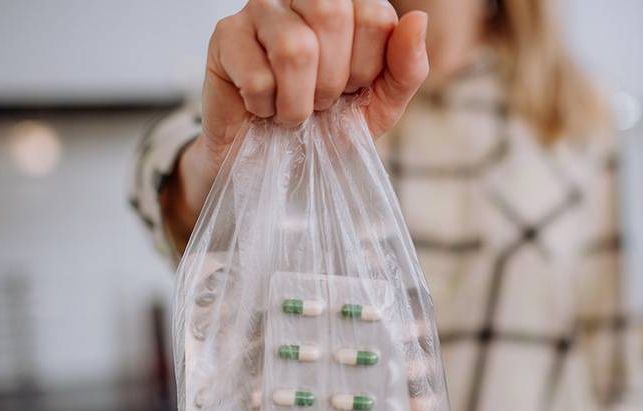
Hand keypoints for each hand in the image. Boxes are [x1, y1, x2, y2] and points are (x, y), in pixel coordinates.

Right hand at [163, 0, 428, 249]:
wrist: (279, 163)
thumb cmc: (330, 126)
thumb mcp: (382, 105)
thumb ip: (407, 67)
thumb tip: (417, 19)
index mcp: (349, 5)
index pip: (374, 15)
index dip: (367, 66)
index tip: (351, 88)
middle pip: (331, 13)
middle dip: (333, 80)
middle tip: (320, 103)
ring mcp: (261, 9)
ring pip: (294, 47)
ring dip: (298, 102)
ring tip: (292, 111)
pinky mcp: (225, 35)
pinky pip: (258, 76)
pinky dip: (267, 108)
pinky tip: (262, 108)